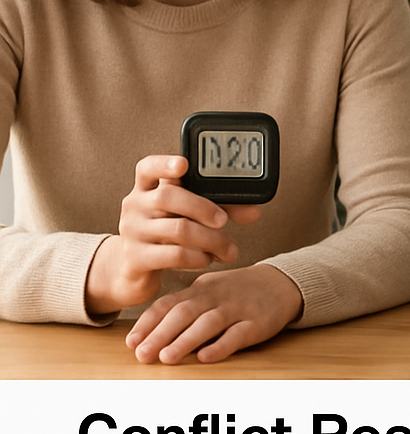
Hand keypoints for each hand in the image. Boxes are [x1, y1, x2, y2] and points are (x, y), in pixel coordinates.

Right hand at [85, 155, 260, 315]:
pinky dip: (198, 257)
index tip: (184, 164)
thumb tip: (254, 211)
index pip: (148, 167)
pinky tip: (208, 259)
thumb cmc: (165, 233)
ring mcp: (132, 231)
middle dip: (203, 208)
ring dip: (211, 240)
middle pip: (168, 196)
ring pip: (178, 229)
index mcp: (147, 187)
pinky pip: (173, 255)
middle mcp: (135, 205)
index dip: (164, 163)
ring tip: (229, 250)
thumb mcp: (188, 215)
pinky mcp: (135, 258)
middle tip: (224, 221)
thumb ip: (219, 207)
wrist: (131, 270)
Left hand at [125, 264, 302, 363]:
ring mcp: (237, 309)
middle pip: (184, 313)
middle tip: (142, 354)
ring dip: (186, 340)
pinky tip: (206, 356)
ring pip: (208, 323)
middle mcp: (216, 297)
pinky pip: (238, 334)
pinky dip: (221, 345)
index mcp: (200, 288)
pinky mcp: (257, 323)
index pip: (169, 303)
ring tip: (167, 357)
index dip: (148, 322)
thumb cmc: (238, 290)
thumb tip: (148, 330)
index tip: (131, 342)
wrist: (282, 282)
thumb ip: (183, 304)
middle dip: (161, 334)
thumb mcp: (209, 289)